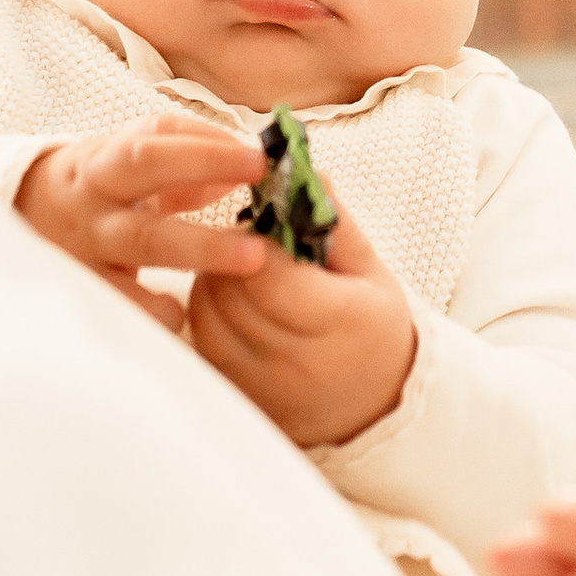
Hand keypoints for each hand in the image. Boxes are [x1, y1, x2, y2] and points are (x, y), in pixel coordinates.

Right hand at [13, 124, 272, 315]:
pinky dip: (155, 310)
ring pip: (135, 260)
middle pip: (146, 215)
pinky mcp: (83, 291)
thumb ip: (187, 149)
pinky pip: (122, 307)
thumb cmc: (97, 180)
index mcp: (105, 164)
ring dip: (190, 265)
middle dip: (205, 234)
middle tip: (257, 248)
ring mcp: (86, 253)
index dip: (207, 153)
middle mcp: (95, 209)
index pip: (154, 147)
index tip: (259, 161)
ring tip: (242, 268)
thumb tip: (246, 162)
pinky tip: (181, 312)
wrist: (18, 212)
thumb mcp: (129, 152)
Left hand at [185, 205, 416, 448]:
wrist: (374, 402)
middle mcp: (296, 362)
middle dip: (232, 256)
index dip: (257, 240)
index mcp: (340, 323)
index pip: (268, 274)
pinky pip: (201, 340)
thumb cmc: (372, 327)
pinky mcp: (237, 393)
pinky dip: (209, 311)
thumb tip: (303, 173)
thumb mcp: (370, 271)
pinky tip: (234, 302)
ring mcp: (261, 384)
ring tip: (246, 272)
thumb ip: (335, 223)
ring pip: (207, 312)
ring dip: (216, 280)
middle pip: (231, 291)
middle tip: (253, 244)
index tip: (268, 227)